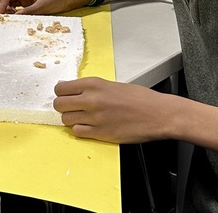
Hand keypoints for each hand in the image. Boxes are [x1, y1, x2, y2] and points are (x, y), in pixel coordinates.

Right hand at [0, 0, 86, 14]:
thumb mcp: (44, 6)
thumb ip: (28, 11)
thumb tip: (15, 17)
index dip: (1, 4)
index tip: (1, 14)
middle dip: (0, 3)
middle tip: (3, 15)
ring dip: (4, 6)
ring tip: (9, 16)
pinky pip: (12, 2)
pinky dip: (10, 8)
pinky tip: (14, 15)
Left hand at [53, 77, 175, 143]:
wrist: (158, 114)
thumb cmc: (140, 99)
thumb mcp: (112, 85)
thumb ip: (92, 88)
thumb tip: (73, 90)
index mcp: (94, 84)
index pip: (61, 88)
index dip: (61, 93)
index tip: (65, 96)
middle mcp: (91, 100)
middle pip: (59, 104)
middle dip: (63, 107)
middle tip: (71, 108)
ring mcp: (95, 118)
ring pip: (65, 120)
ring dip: (71, 120)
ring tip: (82, 118)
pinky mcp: (100, 133)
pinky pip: (77, 132)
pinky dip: (80, 130)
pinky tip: (89, 127)